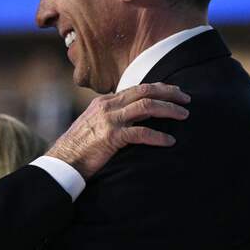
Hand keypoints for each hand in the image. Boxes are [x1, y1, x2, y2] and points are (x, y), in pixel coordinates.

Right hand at [46, 82, 189, 178]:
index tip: (175, 91)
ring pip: (146, 107)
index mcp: (104, 102)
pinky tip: (170, 141)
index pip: (137, 88)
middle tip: (187, 98)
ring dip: (169, 109)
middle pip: (145, 91)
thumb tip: (133, 119)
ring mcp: (109, 120)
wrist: (63, 162)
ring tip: (184, 115)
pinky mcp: (111, 137)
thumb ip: (112, 118)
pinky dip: (158, 136)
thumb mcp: (95, 125)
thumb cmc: (80, 148)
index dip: (159, 88)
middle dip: (169, 93)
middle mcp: (107, 106)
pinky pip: (141, 133)